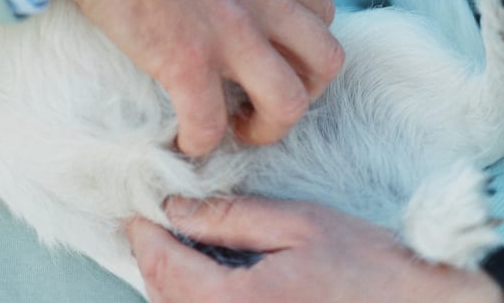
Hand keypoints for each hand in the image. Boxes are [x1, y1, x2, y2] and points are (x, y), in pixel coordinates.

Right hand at [21, 0, 342, 155]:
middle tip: (263, 98)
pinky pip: (210, 125)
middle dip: (303, 90)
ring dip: (266, 127)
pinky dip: (199, 141)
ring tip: (232, 127)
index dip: (302, 44)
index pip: (321, 13)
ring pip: (289, 104)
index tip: (273, 57)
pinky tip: (181, 137)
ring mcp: (229, 31)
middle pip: (324, 62)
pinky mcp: (186, 61)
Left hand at [126, 197, 503, 301]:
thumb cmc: (368, 267)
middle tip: (149, 221)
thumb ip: (230, 217)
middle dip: (153, 259)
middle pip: (165, 300)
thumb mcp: (297, 224)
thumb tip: (174, 209)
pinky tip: (206, 279)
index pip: (164, 269)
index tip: (135, 209)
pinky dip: (195, 302)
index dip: (143, 234)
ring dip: (170, 285)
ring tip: (174, 245)